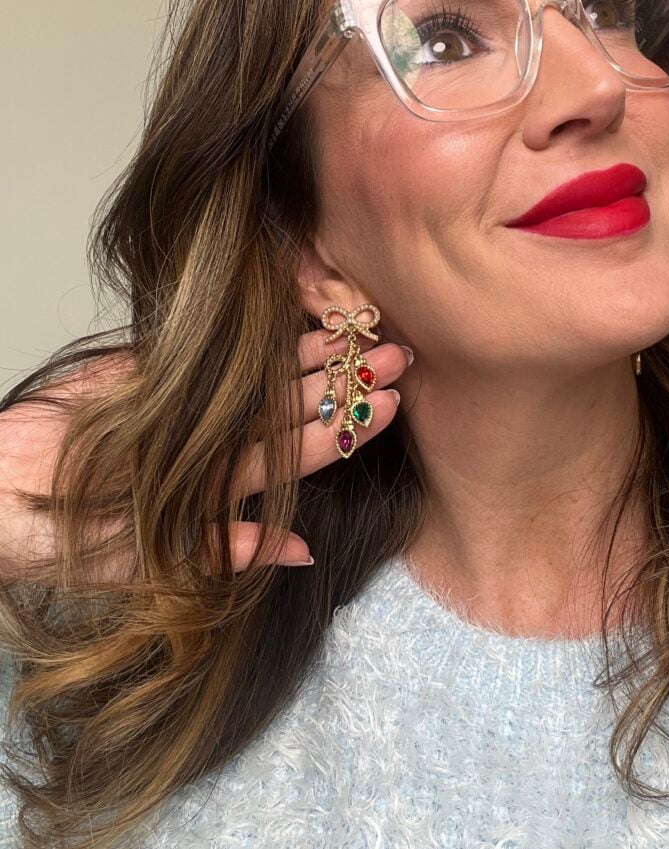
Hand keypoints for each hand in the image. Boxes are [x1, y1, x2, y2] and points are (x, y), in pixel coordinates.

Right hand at [0, 333, 411, 579]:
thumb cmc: (63, 538)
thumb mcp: (144, 562)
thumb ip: (220, 549)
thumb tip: (305, 552)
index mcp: (220, 485)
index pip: (297, 453)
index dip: (344, 430)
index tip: (391, 407)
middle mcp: (214, 442)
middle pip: (291, 409)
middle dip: (345, 385)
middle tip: (401, 356)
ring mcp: (187, 406)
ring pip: (258, 376)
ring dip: (307, 354)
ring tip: (358, 327)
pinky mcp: (151, 373)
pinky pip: (211, 352)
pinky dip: (250, 333)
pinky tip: (289, 311)